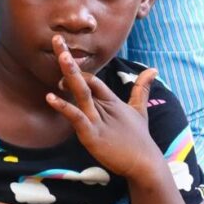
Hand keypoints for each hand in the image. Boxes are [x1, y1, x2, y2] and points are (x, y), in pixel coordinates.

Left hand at [46, 40, 160, 182]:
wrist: (146, 164)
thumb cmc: (140, 138)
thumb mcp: (139, 110)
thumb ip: (141, 89)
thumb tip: (153, 70)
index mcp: (110, 100)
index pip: (92, 79)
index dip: (78, 70)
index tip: (63, 62)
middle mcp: (103, 106)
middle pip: (84, 78)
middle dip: (68, 60)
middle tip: (56, 38)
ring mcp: (97, 120)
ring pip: (81, 93)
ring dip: (70, 74)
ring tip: (60, 56)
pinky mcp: (92, 135)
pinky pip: (76, 118)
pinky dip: (64, 107)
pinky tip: (50, 97)